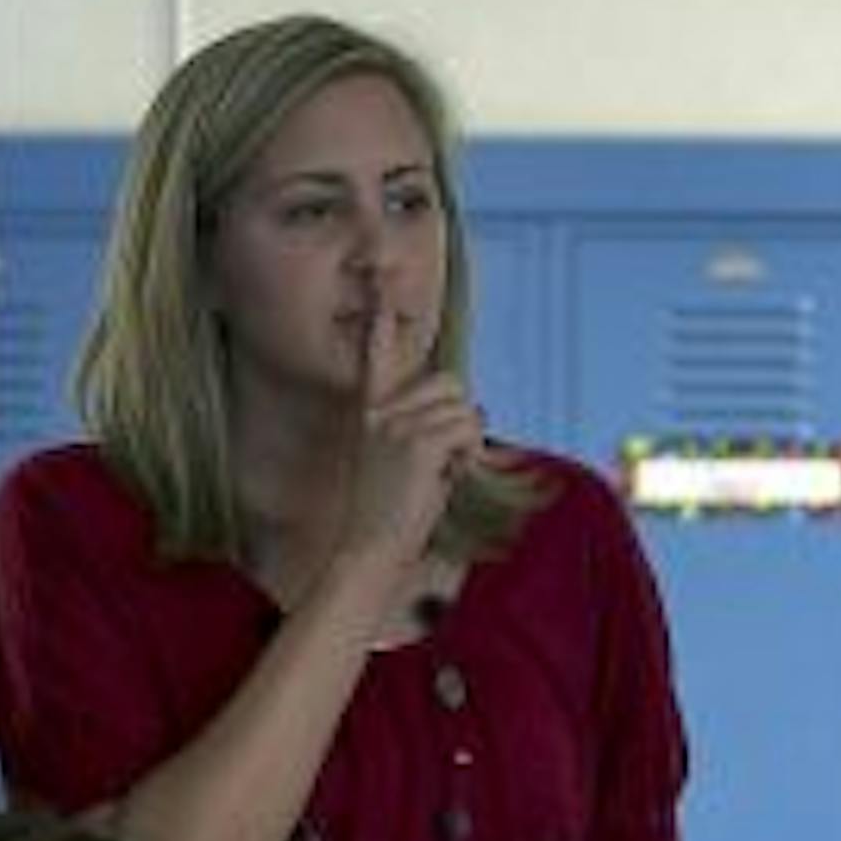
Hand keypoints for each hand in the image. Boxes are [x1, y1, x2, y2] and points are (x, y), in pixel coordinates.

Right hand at [338, 309, 483, 577]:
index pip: (376, 359)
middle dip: (464, 417)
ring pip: (465, 410)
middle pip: (450, 383)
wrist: (369, 548)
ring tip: (449, 474)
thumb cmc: (391, 515)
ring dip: (470, 442)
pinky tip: (452, 477)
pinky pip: (466, 430)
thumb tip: (470, 411)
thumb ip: (427, 432)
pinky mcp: (417, 443)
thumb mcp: (404, 465)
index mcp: (372, 414)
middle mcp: (381, 412)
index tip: (379, 292)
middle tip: (454, 458)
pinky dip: (471, 454)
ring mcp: (397, 425)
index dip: (381, 327)